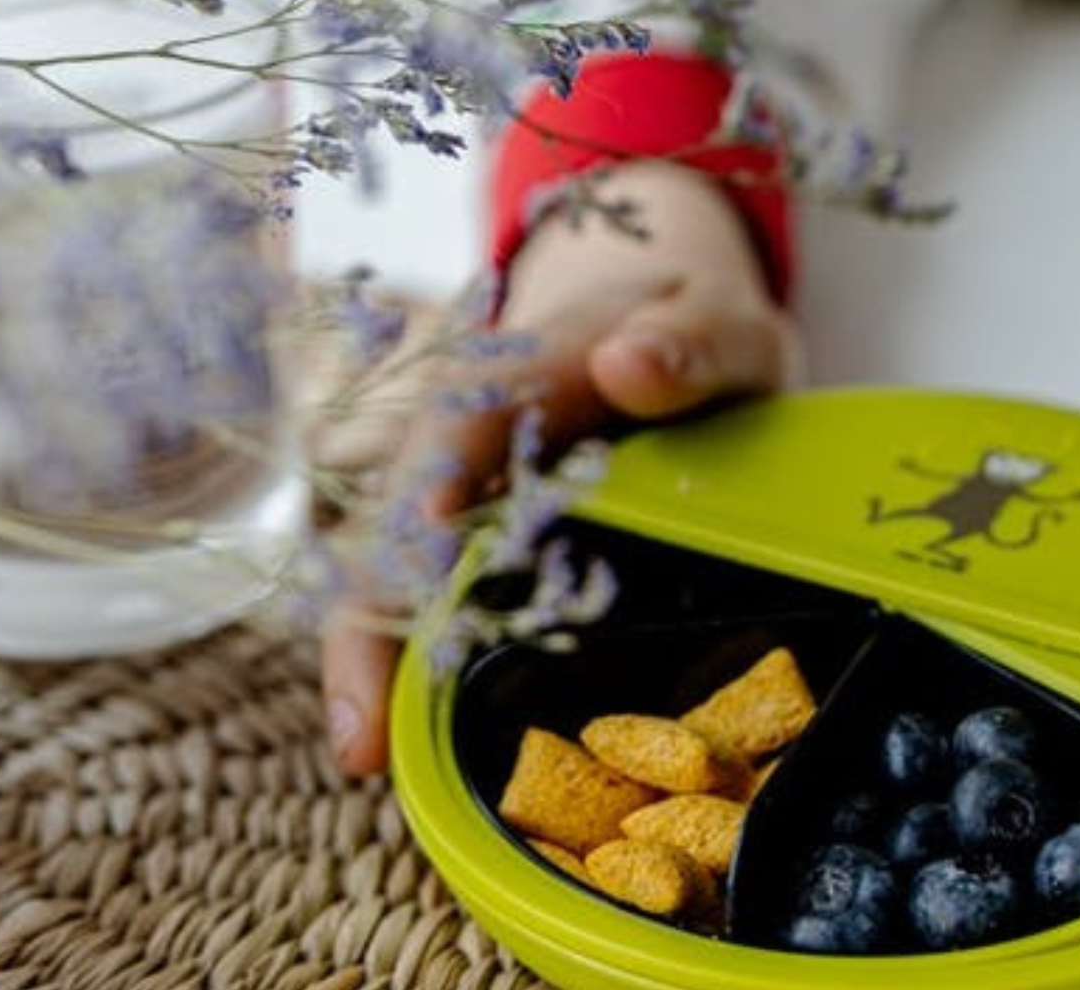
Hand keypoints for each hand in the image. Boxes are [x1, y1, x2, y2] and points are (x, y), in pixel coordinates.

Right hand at [319, 161, 799, 775]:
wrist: (664, 325)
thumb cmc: (688, 324)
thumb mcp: (715, 319)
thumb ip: (689, 340)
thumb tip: (627, 362)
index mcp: (515, 372)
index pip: (454, 425)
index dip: (428, 492)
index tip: (419, 555)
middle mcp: (465, 441)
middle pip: (396, 524)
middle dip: (371, 621)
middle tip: (364, 734)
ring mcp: (466, 501)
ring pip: (398, 582)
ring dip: (383, 664)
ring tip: (371, 761)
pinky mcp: (487, 551)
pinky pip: (442, 613)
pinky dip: (428, 677)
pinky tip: (426, 755)